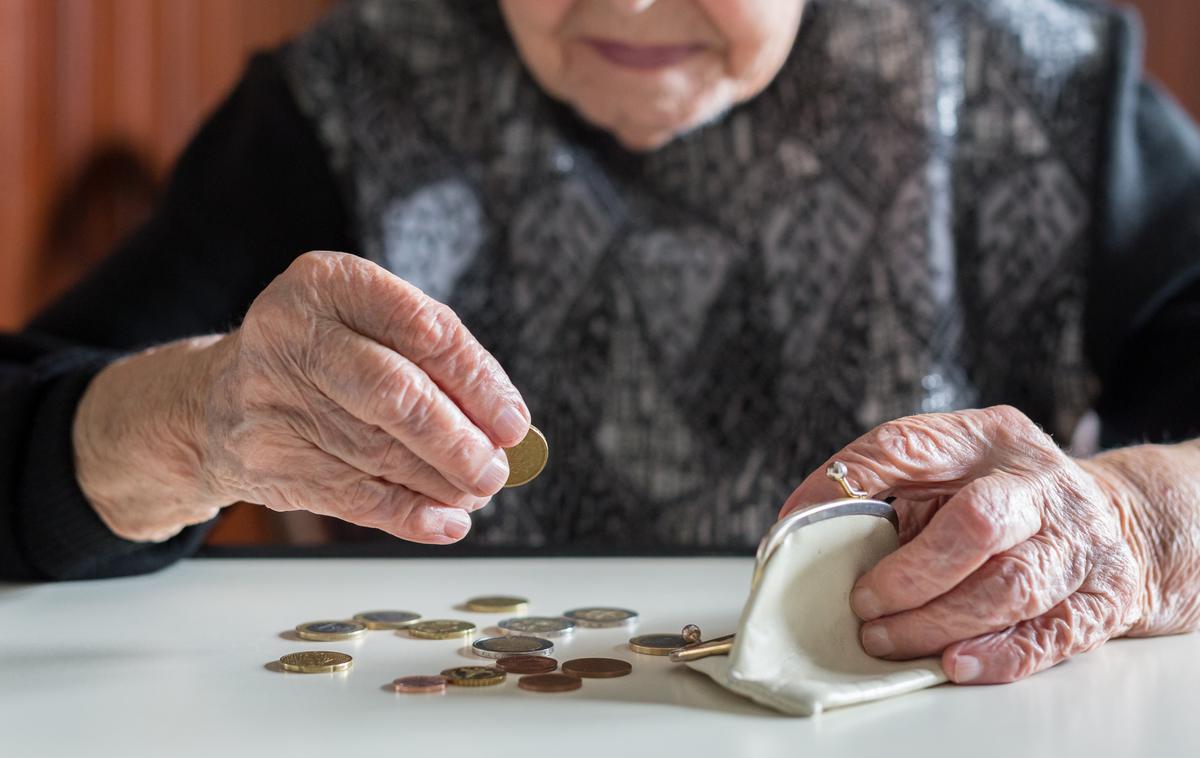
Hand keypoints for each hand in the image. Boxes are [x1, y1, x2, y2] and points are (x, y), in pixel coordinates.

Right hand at [76, 251, 528, 543]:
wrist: (216, 401)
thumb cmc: (323, 357)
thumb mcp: (367, 326)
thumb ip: (433, 361)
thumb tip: (504, 426)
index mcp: (328, 283)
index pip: (422, 329)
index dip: (477, 381)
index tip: (513, 422)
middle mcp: (291, 334)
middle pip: (394, 394)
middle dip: (457, 440)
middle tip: (496, 470)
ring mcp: (270, 399)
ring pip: (377, 451)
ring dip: (441, 481)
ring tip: (477, 491)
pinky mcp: (265, 459)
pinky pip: (352, 496)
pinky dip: (408, 514)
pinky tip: (445, 521)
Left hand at [779, 406, 1149, 683]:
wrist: (1115, 520)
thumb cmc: (1003, 498)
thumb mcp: (951, 470)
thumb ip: (890, 489)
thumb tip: (804, 526)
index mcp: (987, 438)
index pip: (909, 445)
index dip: (849, 481)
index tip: (798, 520)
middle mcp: (1039, 482)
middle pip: (976, 524)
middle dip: (909, 574)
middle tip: (862, 602)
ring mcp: (1078, 539)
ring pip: (1010, 587)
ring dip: (937, 621)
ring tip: (886, 639)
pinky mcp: (1102, 596)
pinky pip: (1048, 634)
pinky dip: (996, 654)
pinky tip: (953, 662)